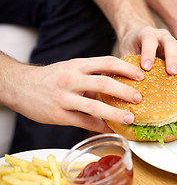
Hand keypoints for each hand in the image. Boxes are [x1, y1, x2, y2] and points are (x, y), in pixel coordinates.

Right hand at [6, 56, 144, 132]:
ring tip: (130, 118)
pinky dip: (99, 126)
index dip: (126, 68)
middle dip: (125, 91)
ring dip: (115, 113)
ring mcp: (64, 98)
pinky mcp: (59, 115)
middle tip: (139, 98)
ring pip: (95, 107)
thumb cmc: (52, 77)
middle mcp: (71, 79)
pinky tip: (110, 129)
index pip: (107, 62)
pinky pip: (84, 122)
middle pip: (104, 83)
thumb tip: (117, 85)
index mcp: (77, 65)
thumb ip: (92, 75)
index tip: (140, 75)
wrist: (20, 86)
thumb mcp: (71, 68)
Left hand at [119, 26, 176, 82]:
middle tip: (171, 72)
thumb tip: (126, 83)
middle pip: (170, 43)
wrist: (138, 38)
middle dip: (172, 58)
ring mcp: (173, 43)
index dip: (148, 52)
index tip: (146, 67)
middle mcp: (162, 36)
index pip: (148, 40)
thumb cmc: (132, 47)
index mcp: (146, 33)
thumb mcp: (126, 52)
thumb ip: (127, 63)